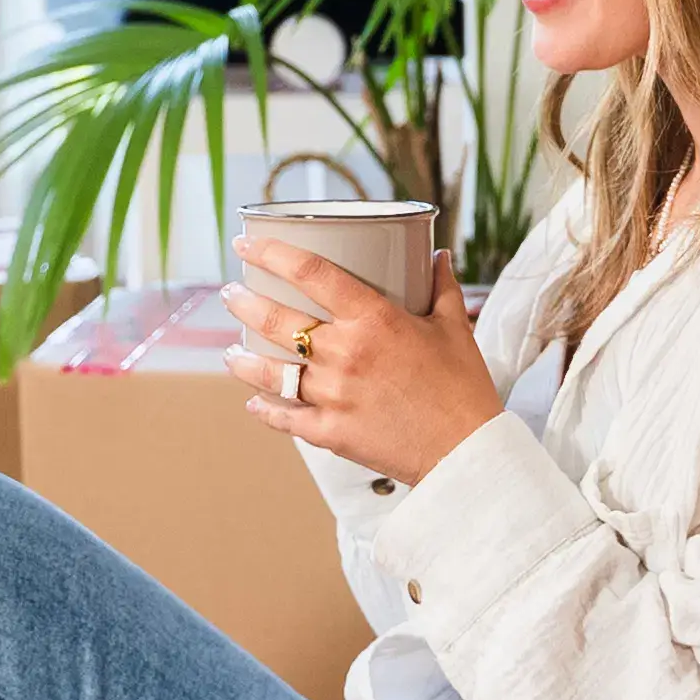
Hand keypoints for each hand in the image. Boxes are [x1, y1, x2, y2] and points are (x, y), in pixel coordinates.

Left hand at [222, 243, 506, 487]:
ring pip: (269, 372)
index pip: (311, 273)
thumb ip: (441, 287)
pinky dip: (264, 409)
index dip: (271, 253)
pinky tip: (253, 402)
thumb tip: (437, 255)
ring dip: (242, 359)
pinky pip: (284, 418)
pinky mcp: (330, 433)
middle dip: (244, 303)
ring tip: (231, 351)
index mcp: (374, 320)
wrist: (468, 453)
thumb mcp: (454, 328)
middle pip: (275, 320)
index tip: (247, 246)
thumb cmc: (464, 389)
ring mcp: (333, 395)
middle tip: (232, 295)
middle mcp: (345, 354)